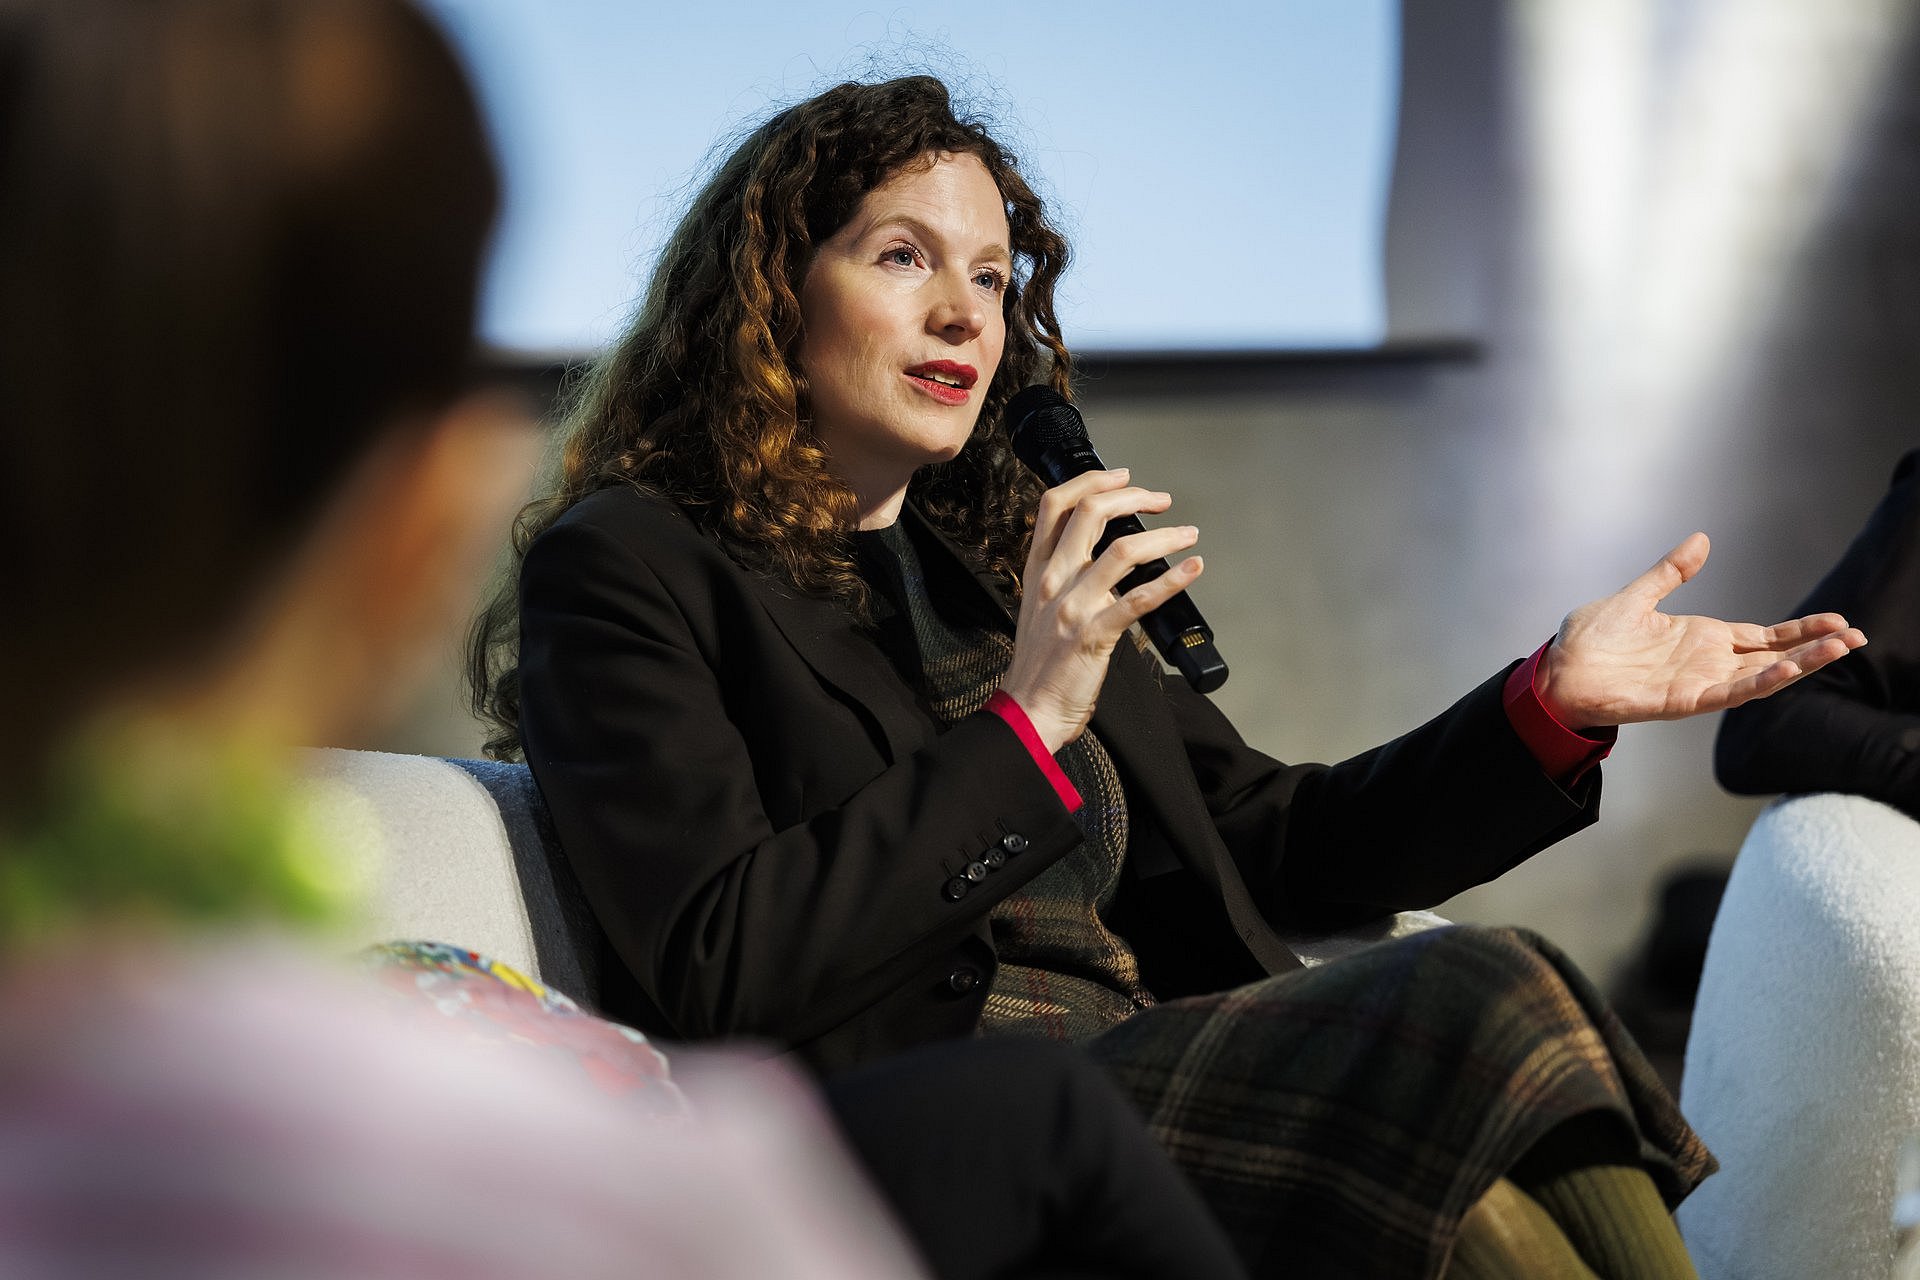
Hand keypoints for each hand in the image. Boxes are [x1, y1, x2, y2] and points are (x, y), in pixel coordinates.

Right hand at [998, 469, 1202, 751]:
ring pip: (1122, 551)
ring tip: (1188, 534)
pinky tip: (1192, 568)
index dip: (1092, 481)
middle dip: (1133, 497)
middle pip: (1090, 513)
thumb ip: (1067, 578)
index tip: (1123, 477)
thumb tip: (1107, 558)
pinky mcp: (1094, 635)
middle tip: (1161, 500)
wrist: (1029, 710)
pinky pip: (1138, 600)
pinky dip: (1171, 580)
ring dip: (1164, 536)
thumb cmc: (1040, 664)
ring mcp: (1073, 607)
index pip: (1055, 505)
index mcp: (1038, 570)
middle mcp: (1053, 581)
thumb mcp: (1041, 607)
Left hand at [1536, 532, 1866, 729]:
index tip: (1838, 622)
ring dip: (1799, 664)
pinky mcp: (1682, 700)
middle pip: (1772, 655)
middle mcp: (1706, 662)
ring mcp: (1698, 682)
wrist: (1557, 671)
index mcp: (1699, 638)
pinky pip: (1728, 692)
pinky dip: (1759, 682)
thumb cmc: (1589, 641)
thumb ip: (1671, 573)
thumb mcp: (1637, 597)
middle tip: (1858, 637)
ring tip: (1840, 649)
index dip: (1799, 631)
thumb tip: (1701, 540)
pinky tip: (1787, 670)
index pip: (1762, 635)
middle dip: (1815, 648)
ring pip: (1760, 675)